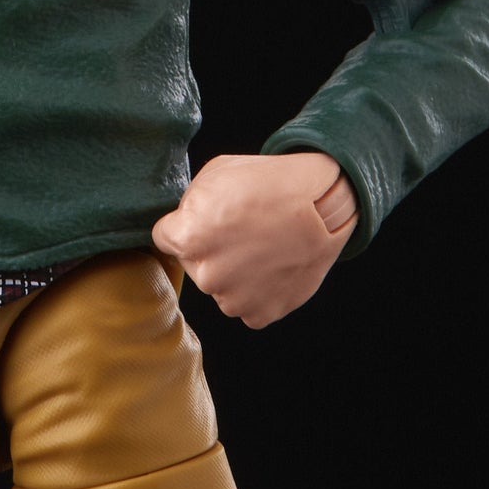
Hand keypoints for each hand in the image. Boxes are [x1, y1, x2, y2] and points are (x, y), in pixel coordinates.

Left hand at [151, 152, 357, 328]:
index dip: (184, 225)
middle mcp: (207, 275)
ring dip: (233, 272)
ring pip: (220, 286)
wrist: (323, 206)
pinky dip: (256, 290)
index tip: (205, 219)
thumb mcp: (214, 175)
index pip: (165, 239)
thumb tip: (181, 222)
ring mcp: (235, 299)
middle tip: (240, 229)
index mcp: (188, 239)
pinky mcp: (261, 313)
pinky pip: (246, 305)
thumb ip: (188, 205)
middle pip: (194, 264)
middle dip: (210, 249)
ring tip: (260, 246)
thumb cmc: (268, 183)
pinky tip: (271, 264)